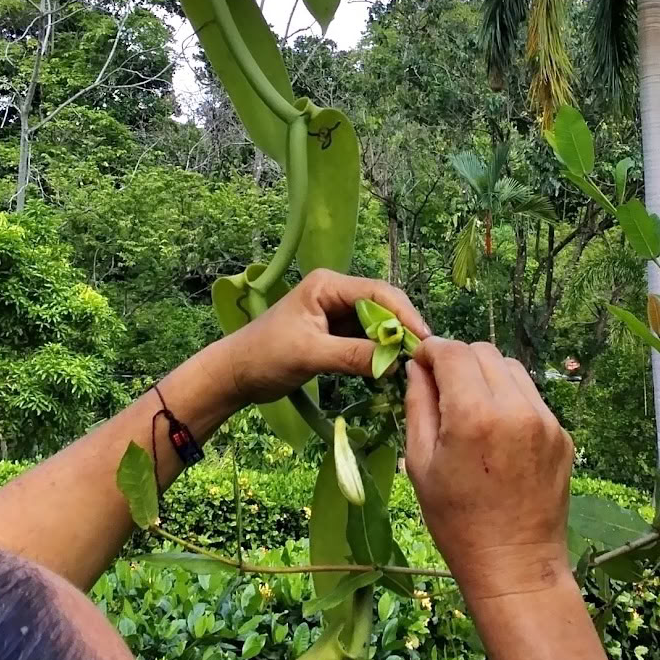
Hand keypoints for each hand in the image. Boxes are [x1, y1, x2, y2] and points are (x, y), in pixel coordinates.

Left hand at [215, 269, 430, 406]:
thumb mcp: (310, 355)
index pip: (378, 292)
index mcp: (327, 285)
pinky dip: (378, 354)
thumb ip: (352, 356)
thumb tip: (394, 364)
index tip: (424, 341)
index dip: (404, 314)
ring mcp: (336, 313)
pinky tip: (390, 370)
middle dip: (401, 330)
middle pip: (382, 306)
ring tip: (412, 366)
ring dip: (392, 344)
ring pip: (376, 325)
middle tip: (422, 357)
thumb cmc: (265, 356)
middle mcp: (336, 293)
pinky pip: (366, 340)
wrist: (235, 374)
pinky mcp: (335, 334)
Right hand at [405, 339, 574, 604]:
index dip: (431, 350)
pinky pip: (531, 397)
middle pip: (484, 352)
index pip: (453, 351)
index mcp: (474, 416)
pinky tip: (498, 434)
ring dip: (486, 376)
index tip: (420, 362)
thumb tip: (418, 368)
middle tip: (442, 389)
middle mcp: (515, 409)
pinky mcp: (563, 434)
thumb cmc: (457, 523)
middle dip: (458, 361)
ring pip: (511, 368)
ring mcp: (546, 421)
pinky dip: (510, 400)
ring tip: (471, 410)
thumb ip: (418, 406)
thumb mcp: (420, 464)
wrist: (515, 565)